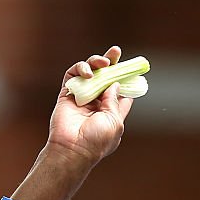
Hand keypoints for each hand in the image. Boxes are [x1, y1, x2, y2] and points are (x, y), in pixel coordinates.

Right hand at [47, 46, 134, 166]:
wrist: (73, 148)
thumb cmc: (97, 140)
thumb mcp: (114, 121)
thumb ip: (115, 101)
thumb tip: (114, 83)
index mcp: (111, 112)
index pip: (120, 91)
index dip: (125, 79)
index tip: (131, 68)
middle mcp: (97, 103)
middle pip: (105, 77)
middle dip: (111, 63)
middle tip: (116, 51)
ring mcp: (82, 97)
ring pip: (90, 73)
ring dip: (97, 63)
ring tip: (103, 61)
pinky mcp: (68, 93)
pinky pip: (73, 75)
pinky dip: (81, 69)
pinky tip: (88, 74)